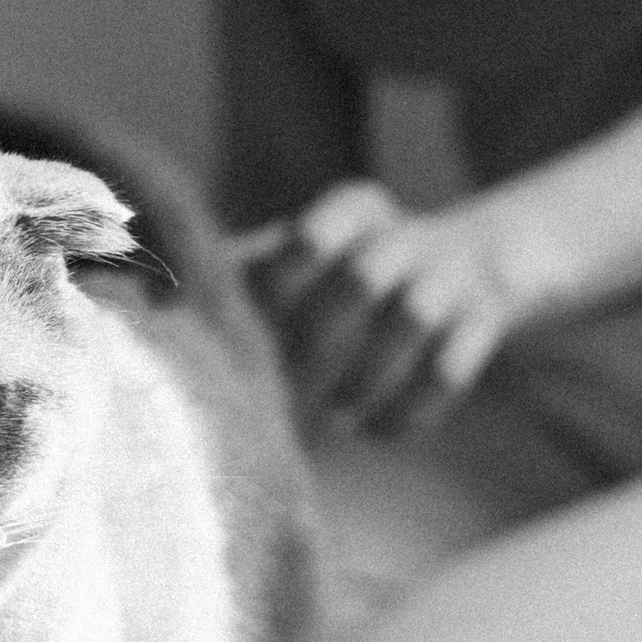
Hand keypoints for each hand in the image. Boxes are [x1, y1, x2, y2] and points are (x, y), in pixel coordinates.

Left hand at [231, 180, 519, 437]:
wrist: (474, 262)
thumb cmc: (354, 269)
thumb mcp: (310, 252)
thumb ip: (242, 269)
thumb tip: (157, 296)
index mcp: (354, 209)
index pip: (313, 235)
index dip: (278, 285)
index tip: (251, 328)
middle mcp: (405, 235)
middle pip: (363, 278)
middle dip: (320, 340)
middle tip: (284, 389)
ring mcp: (452, 275)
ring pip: (414, 318)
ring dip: (368, 377)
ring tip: (333, 421)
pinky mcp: (484, 319)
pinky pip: (454, 366)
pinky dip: (413, 407)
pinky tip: (377, 432)